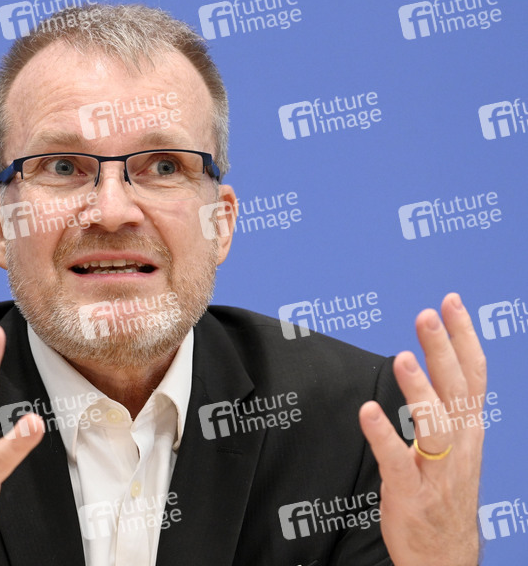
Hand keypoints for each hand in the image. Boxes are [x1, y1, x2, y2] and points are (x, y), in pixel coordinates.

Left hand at [359, 293, 485, 565]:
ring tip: (402, 357)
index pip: (473, 376)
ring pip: (435, 424)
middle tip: (427, 314)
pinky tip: (368, 411)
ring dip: (419, 390)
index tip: (452, 302)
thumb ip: (446, 409)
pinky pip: (398, 461)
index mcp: (469, 430)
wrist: (446, 556)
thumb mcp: (456, 447)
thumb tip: (434, 366)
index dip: (464, 338)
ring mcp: (437, 470)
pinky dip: (383, 435)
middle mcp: (460, 446)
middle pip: (456, 390)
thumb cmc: (444, 496)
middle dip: (443, 350)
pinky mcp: (411, 492)